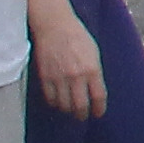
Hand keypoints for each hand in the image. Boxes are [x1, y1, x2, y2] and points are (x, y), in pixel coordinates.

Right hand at [29, 3, 108, 120]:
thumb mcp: (94, 54)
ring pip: (64, 104)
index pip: (98, 97)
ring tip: (69, 109)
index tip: (98, 113)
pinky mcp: (45, 77)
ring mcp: (59, 77)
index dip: (99, 109)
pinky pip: (50, 98)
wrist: (55, 26)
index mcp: (93, 69)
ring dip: (67, 109)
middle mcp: (76, 76)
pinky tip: (57, 101)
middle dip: (82, 114)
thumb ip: (94, 72)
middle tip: (82, 116)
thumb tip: (94, 90)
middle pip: (80, 105)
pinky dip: (54, 102)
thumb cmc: (77, 37)